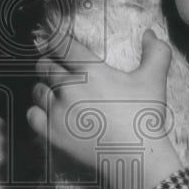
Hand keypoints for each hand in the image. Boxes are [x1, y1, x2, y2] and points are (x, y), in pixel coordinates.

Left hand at [27, 30, 182, 188]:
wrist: (135, 155)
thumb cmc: (143, 117)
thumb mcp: (154, 79)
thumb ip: (155, 52)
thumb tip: (150, 33)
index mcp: (90, 70)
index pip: (63, 45)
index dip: (54, 37)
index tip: (50, 34)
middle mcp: (69, 87)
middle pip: (45, 66)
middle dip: (48, 63)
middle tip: (53, 66)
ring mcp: (58, 111)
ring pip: (38, 90)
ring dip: (44, 87)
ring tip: (52, 90)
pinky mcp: (52, 132)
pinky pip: (33, 115)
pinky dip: (37, 111)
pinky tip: (45, 111)